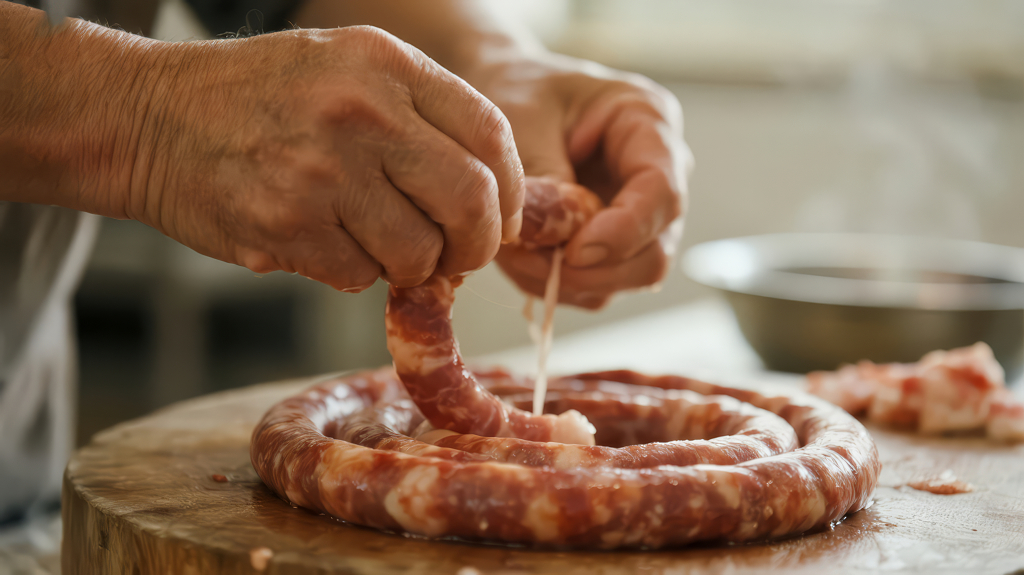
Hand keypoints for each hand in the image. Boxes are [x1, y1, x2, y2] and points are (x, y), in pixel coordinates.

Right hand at [124, 26, 525, 290]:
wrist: (149, 117)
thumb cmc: (261, 97)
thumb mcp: (348, 68)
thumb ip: (422, 117)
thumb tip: (493, 200)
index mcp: (386, 64)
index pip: (490, 135)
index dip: (511, 190)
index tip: (501, 217)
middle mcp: (361, 112)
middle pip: (470, 201)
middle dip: (476, 244)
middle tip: (457, 254)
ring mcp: (322, 171)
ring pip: (418, 253)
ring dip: (410, 265)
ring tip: (378, 243)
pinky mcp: (286, 226)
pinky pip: (360, 276)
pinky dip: (356, 273)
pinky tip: (326, 243)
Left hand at [466, 53, 691, 308]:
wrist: (506, 94)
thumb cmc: (519, 91)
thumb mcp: (523, 119)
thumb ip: (543, 177)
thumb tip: (560, 244)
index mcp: (648, 123)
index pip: (662, 193)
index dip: (625, 232)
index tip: (574, 252)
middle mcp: (657, 176)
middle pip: (654, 251)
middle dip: (594, 269)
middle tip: (532, 259)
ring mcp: (639, 218)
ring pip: (625, 278)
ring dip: (567, 280)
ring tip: (515, 251)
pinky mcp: (612, 247)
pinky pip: (594, 286)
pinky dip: (554, 283)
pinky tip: (520, 255)